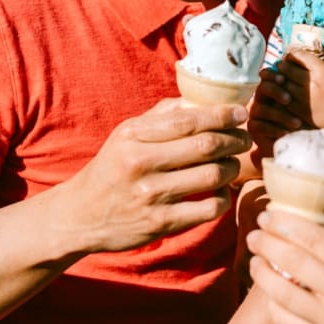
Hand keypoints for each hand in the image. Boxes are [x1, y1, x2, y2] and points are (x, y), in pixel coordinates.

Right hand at [52, 98, 249, 254]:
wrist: (78, 216)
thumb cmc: (111, 167)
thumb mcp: (127, 134)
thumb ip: (162, 115)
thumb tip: (201, 99)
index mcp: (134, 135)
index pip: (189, 120)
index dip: (222, 115)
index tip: (241, 113)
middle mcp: (141, 163)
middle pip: (207, 146)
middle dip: (235, 140)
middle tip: (245, 140)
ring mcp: (151, 195)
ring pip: (213, 176)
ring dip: (232, 168)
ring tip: (233, 164)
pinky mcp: (160, 224)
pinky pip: (208, 209)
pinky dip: (222, 198)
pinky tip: (220, 192)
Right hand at [247, 66, 312, 159]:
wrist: (296, 138)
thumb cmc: (303, 116)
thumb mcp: (303, 102)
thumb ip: (300, 87)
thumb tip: (303, 69)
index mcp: (273, 85)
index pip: (267, 75)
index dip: (272, 75)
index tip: (283, 78)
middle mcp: (262, 97)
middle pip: (262, 88)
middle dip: (275, 91)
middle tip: (288, 99)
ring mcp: (255, 112)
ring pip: (263, 109)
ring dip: (281, 116)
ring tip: (298, 123)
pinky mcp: (253, 127)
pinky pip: (259, 126)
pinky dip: (274, 129)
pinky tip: (287, 133)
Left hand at [247, 210, 323, 323]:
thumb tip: (298, 224)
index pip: (317, 239)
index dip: (286, 224)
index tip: (268, 216)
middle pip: (296, 262)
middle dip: (268, 244)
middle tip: (253, 234)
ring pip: (284, 293)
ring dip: (261, 273)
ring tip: (255, 262)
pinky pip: (285, 322)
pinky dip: (272, 303)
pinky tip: (269, 293)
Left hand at [274, 49, 323, 134]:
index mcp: (323, 71)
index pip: (300, 57)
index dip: (292, 54)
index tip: (290, 55)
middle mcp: (311, 85)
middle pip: (287, 70)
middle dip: (282, 66)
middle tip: (280, 66)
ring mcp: (306, 101)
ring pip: (283, 87)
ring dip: (279, 82)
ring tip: (278, 80)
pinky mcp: (304, 114)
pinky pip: (285, 104)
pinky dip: (281, 98)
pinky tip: (281, 96)